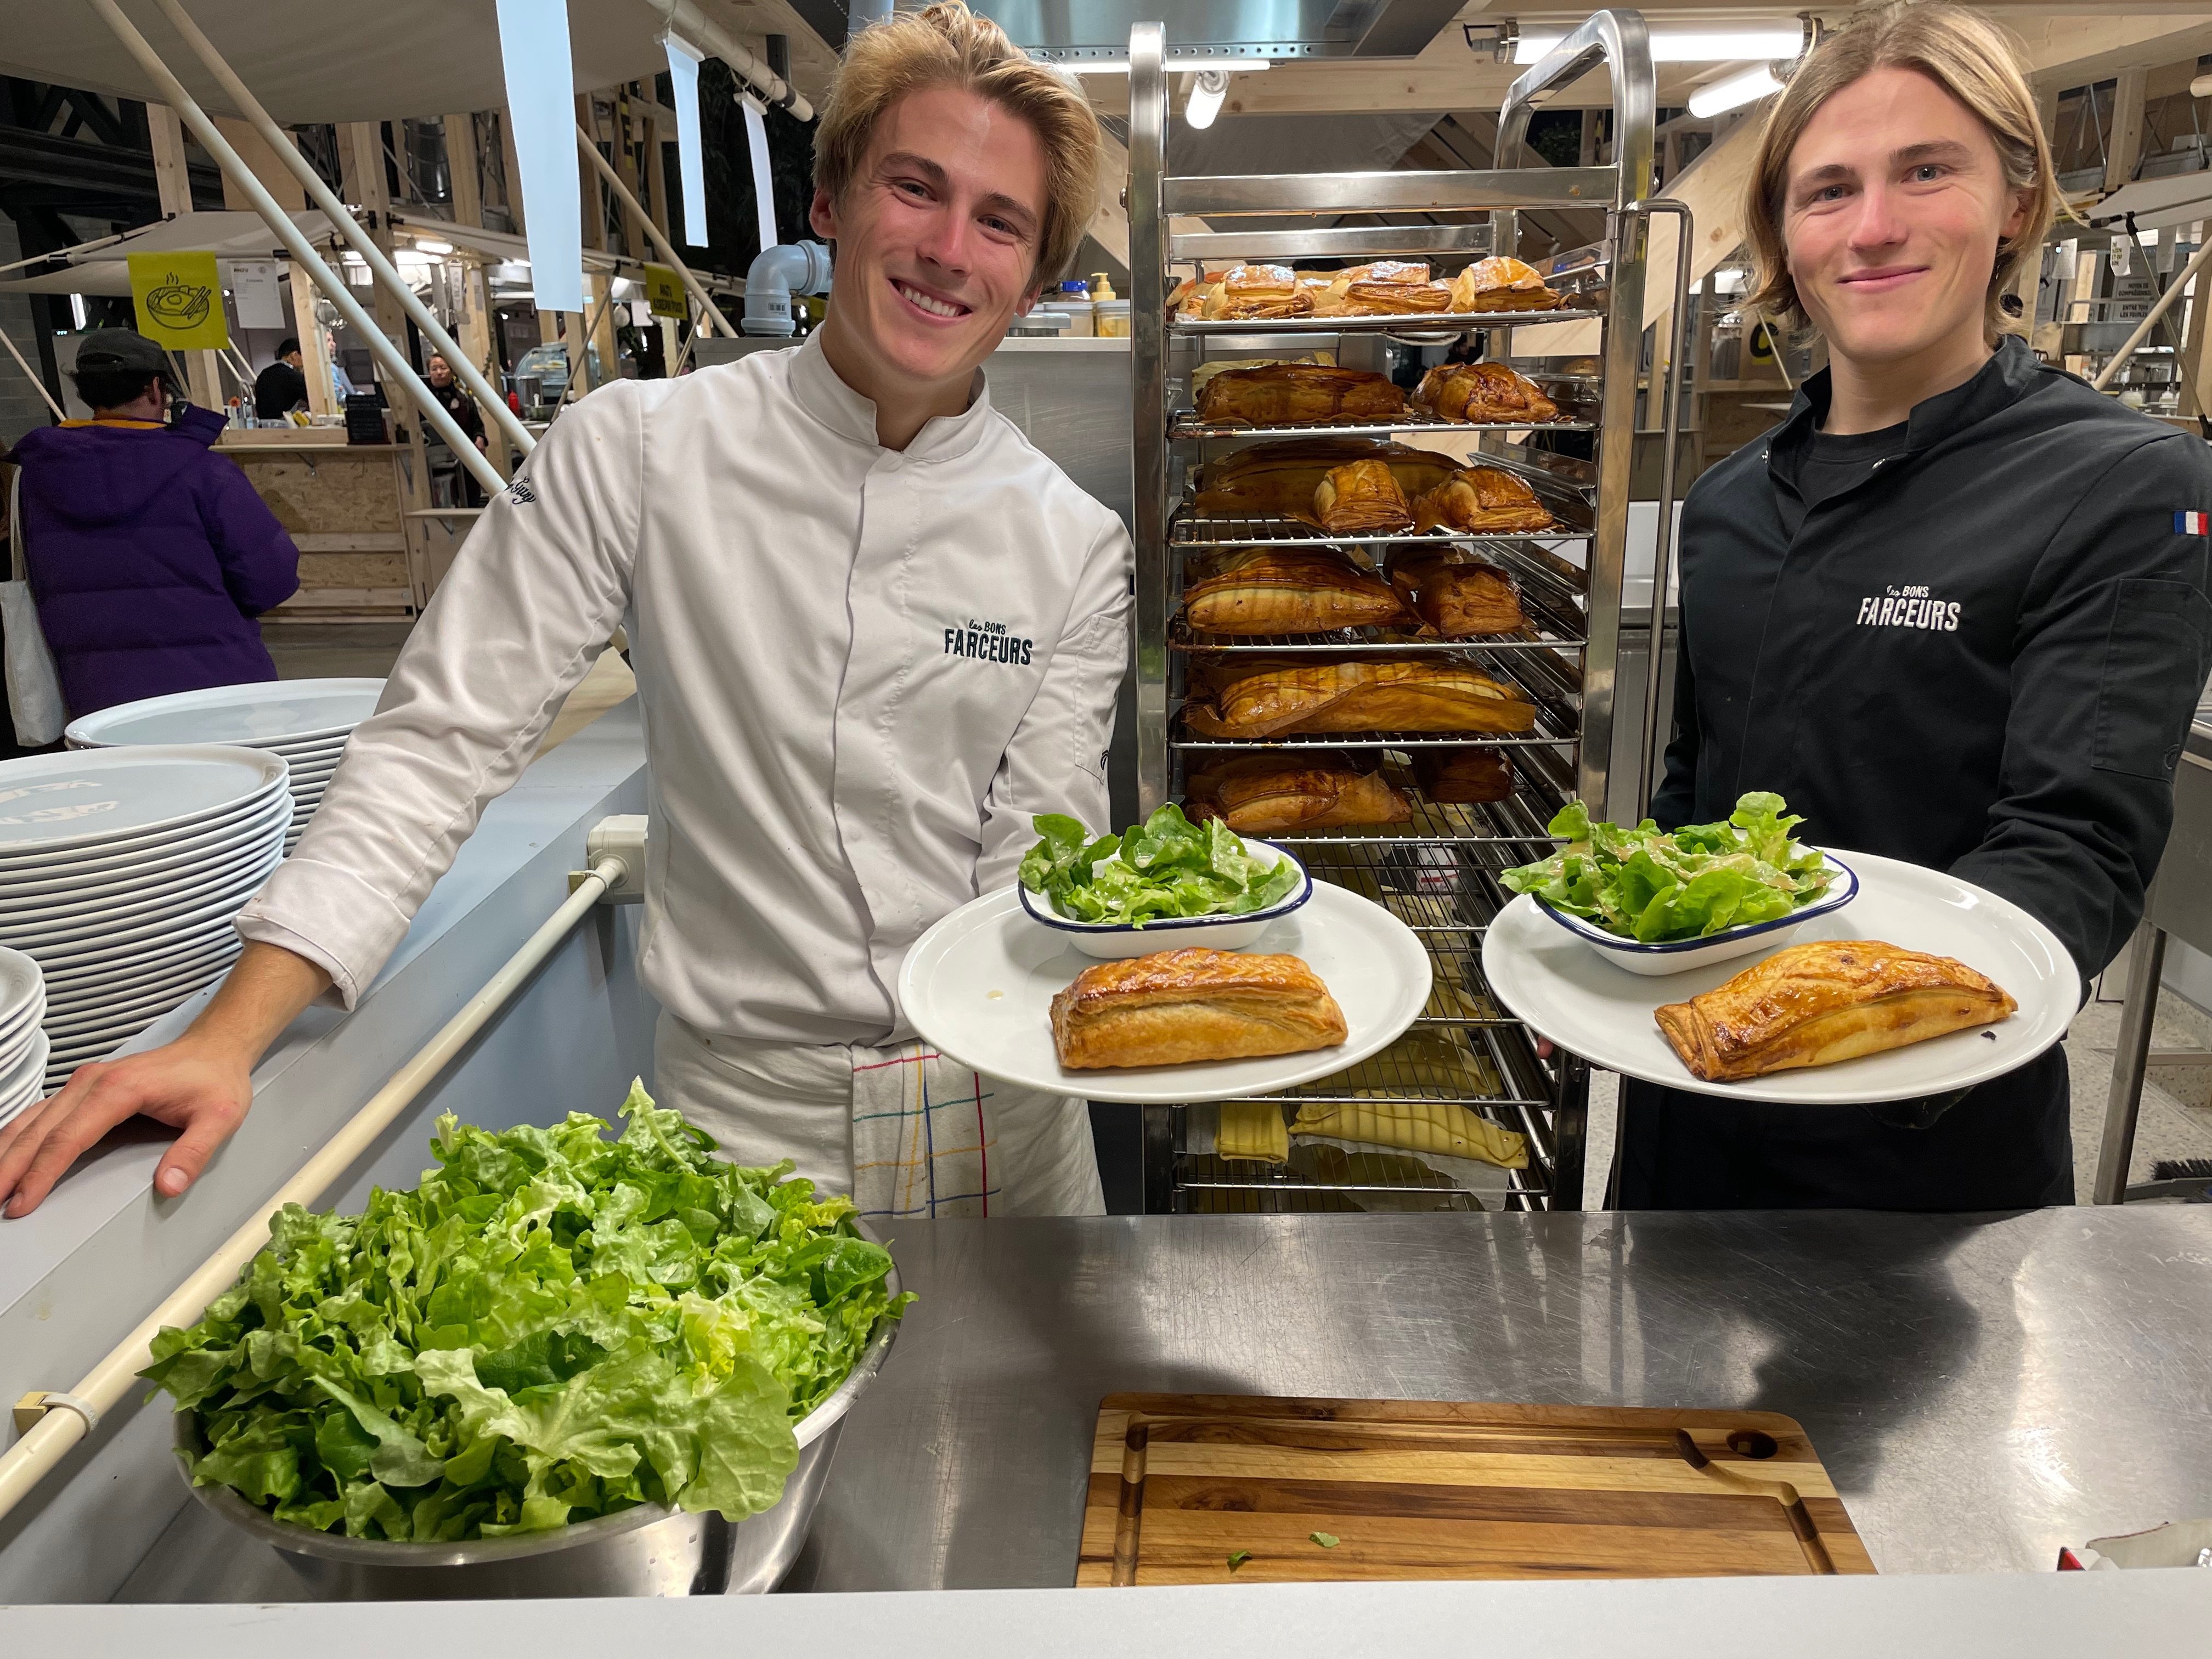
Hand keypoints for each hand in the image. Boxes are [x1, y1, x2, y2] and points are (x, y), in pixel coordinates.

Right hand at [0, 941, 326, 1216]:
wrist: (216, 1048)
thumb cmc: (215, 1079)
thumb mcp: (219, 1118)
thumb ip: (194, 1152)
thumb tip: (169, 1185)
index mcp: (119, 1090)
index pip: (67, 1138)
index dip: (41, 1174)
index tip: (22, 1202)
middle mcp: (92, 1082)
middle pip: (38, 1131)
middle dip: (10, 1169)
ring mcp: (84, 1083)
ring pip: (31, 1120)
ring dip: (7, 1153)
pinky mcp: (84, 1088)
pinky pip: (41, 1113)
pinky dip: (19, 1136)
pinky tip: (7, 1156)